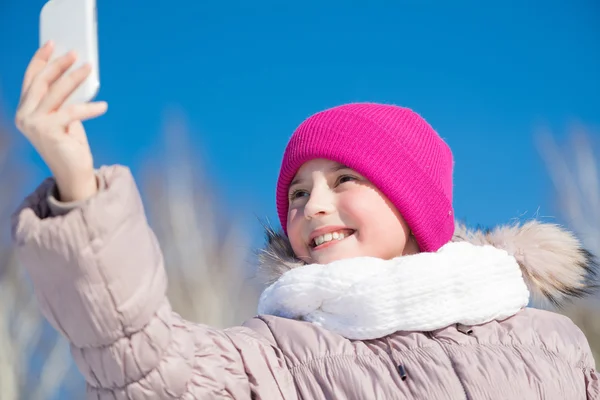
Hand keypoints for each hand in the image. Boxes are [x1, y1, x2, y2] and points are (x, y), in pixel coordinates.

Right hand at [14, 41, 106, 201]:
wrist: (73, 174)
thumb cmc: (71, 145)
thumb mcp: (64, 118)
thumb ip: (63, 100)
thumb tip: (76, 75)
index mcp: (25, 110)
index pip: (31, 79)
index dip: (40, 59)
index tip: (52, 44)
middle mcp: (25, 116)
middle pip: (42, 82)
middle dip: (59, 64)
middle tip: (75, 53)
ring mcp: (34, 124)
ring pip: (56, 93)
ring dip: (74, 78)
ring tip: (89, 68)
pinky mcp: (48, 132)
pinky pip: (72, 112)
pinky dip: (90, 108)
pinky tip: (104, 106)